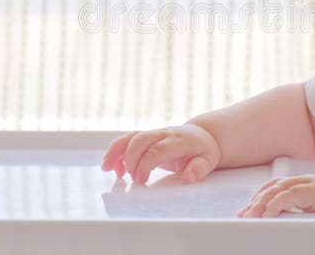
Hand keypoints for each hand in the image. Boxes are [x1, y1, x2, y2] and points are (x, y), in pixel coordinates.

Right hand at [100, 124, 221, 184]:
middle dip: (130, 160)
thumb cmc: (203, 151)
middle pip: (140, 139)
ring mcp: (153, 134)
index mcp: (178, 140)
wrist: (201, 135)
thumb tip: (188, 177)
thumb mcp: (208, 161)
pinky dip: (116, 152)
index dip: (145, 164)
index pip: (157, 149)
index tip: (140, 181)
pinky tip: (112, 168)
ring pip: (129, 136)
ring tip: (107, 169)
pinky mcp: (145, 138)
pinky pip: (126, 140)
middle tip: (131, 180)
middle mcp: (163, 134)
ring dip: (115, 151)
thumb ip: (199, 169)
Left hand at [237, 174, 314, 217]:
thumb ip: (296, 210)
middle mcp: (305, 180)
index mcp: (303, 183)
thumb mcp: (313, 210)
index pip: (275, 185)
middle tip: (244, 214)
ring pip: (279, 188)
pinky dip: (277, 203)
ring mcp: (311, 184)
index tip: (246, 209)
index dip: (259, 195)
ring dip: (263, 201)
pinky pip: (292, 195)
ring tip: (252, 214)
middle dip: (257, 199)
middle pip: (273, 185)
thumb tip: (275, 218)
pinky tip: (269, 213)